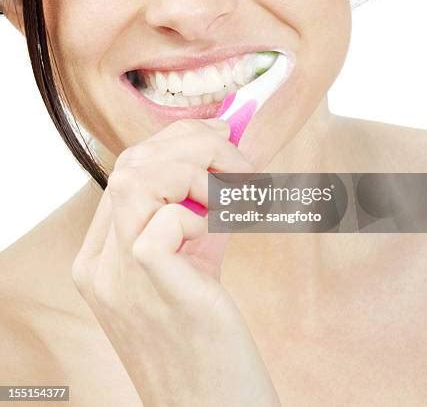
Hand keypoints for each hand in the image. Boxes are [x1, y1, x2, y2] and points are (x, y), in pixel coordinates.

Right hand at [71, 118, 280, 406]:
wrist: (210, 406)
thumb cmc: (207, 333)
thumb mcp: (193, 261)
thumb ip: (197, 208)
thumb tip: (225, 146)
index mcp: (102, 255)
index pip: (127, 170)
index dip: (175, 141)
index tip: (219, 135)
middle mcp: (99, 263)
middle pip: (132, 164)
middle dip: (193, 145)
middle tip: (239, 159)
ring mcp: (117, 275)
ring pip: (139, 178)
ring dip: (199, 169)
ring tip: (236, 191)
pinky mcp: (149, 283)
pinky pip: (167, 219)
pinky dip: (205, 213)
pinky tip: (227, 230)